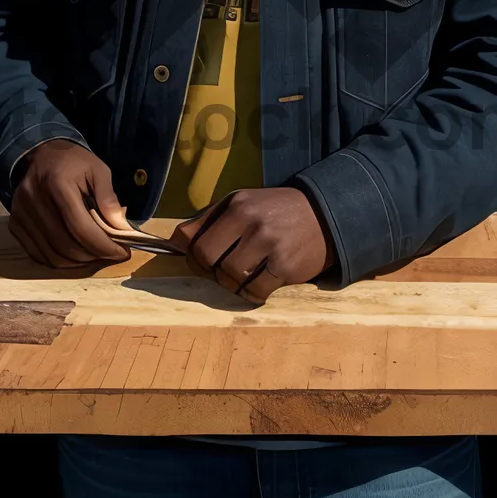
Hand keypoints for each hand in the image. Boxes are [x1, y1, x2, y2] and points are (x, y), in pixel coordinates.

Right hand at [10, 140, 132, 267]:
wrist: (39, 154)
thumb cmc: (73, 162)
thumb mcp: (98, 170)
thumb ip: (109, 199)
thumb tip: (122, 229)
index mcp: (57, 183)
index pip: (81, 228)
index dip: (104, 246)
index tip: (122, 252)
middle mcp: (35, 201)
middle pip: (66, 245)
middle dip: (94, 256)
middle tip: (111, 254)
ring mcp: (21, 215)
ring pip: (52, 255)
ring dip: (78, 262)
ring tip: (95, 255)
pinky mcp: (15, 225)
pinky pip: (38, 255)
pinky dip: (60, 260)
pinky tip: (76, 254)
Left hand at [169, 187, 335, 304]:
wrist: (324, 214)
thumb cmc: (274, 211)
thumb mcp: (242, 203)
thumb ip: (208, 220)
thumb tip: (172, 243)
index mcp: (236, 204)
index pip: (192, 239)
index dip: (190, 256)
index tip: (200, 261)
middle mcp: (251, 221)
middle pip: (207, 260)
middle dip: (209, 272)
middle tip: (221, 272)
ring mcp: (270, 244)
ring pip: (229, 278)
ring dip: (231, 284)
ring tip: (244, 275)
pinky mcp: (286, 267)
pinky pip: (254, 292)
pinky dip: (251, 294)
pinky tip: (259, 285)